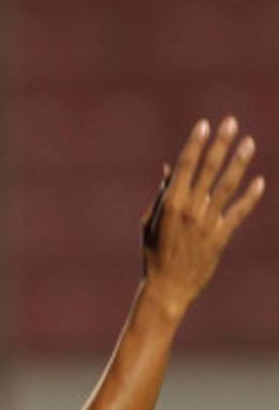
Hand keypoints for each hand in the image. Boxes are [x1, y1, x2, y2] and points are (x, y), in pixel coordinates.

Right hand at [142, 116, 264, 317]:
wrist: (167, 287)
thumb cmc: (153, 252)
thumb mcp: (150, 221)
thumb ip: (163, 194)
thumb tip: (171, 168)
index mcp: (169, 203)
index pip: (184, 166)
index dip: (195, 144)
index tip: (204, 125)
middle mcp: (190, 209)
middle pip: (208, 170)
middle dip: (220, 144)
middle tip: (231, 122)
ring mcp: (207, 223)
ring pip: (227, 186)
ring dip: (239, 162)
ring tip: (249, 142)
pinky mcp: (220, 237)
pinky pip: (238, 213)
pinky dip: (250, 197)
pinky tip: (260, 181)